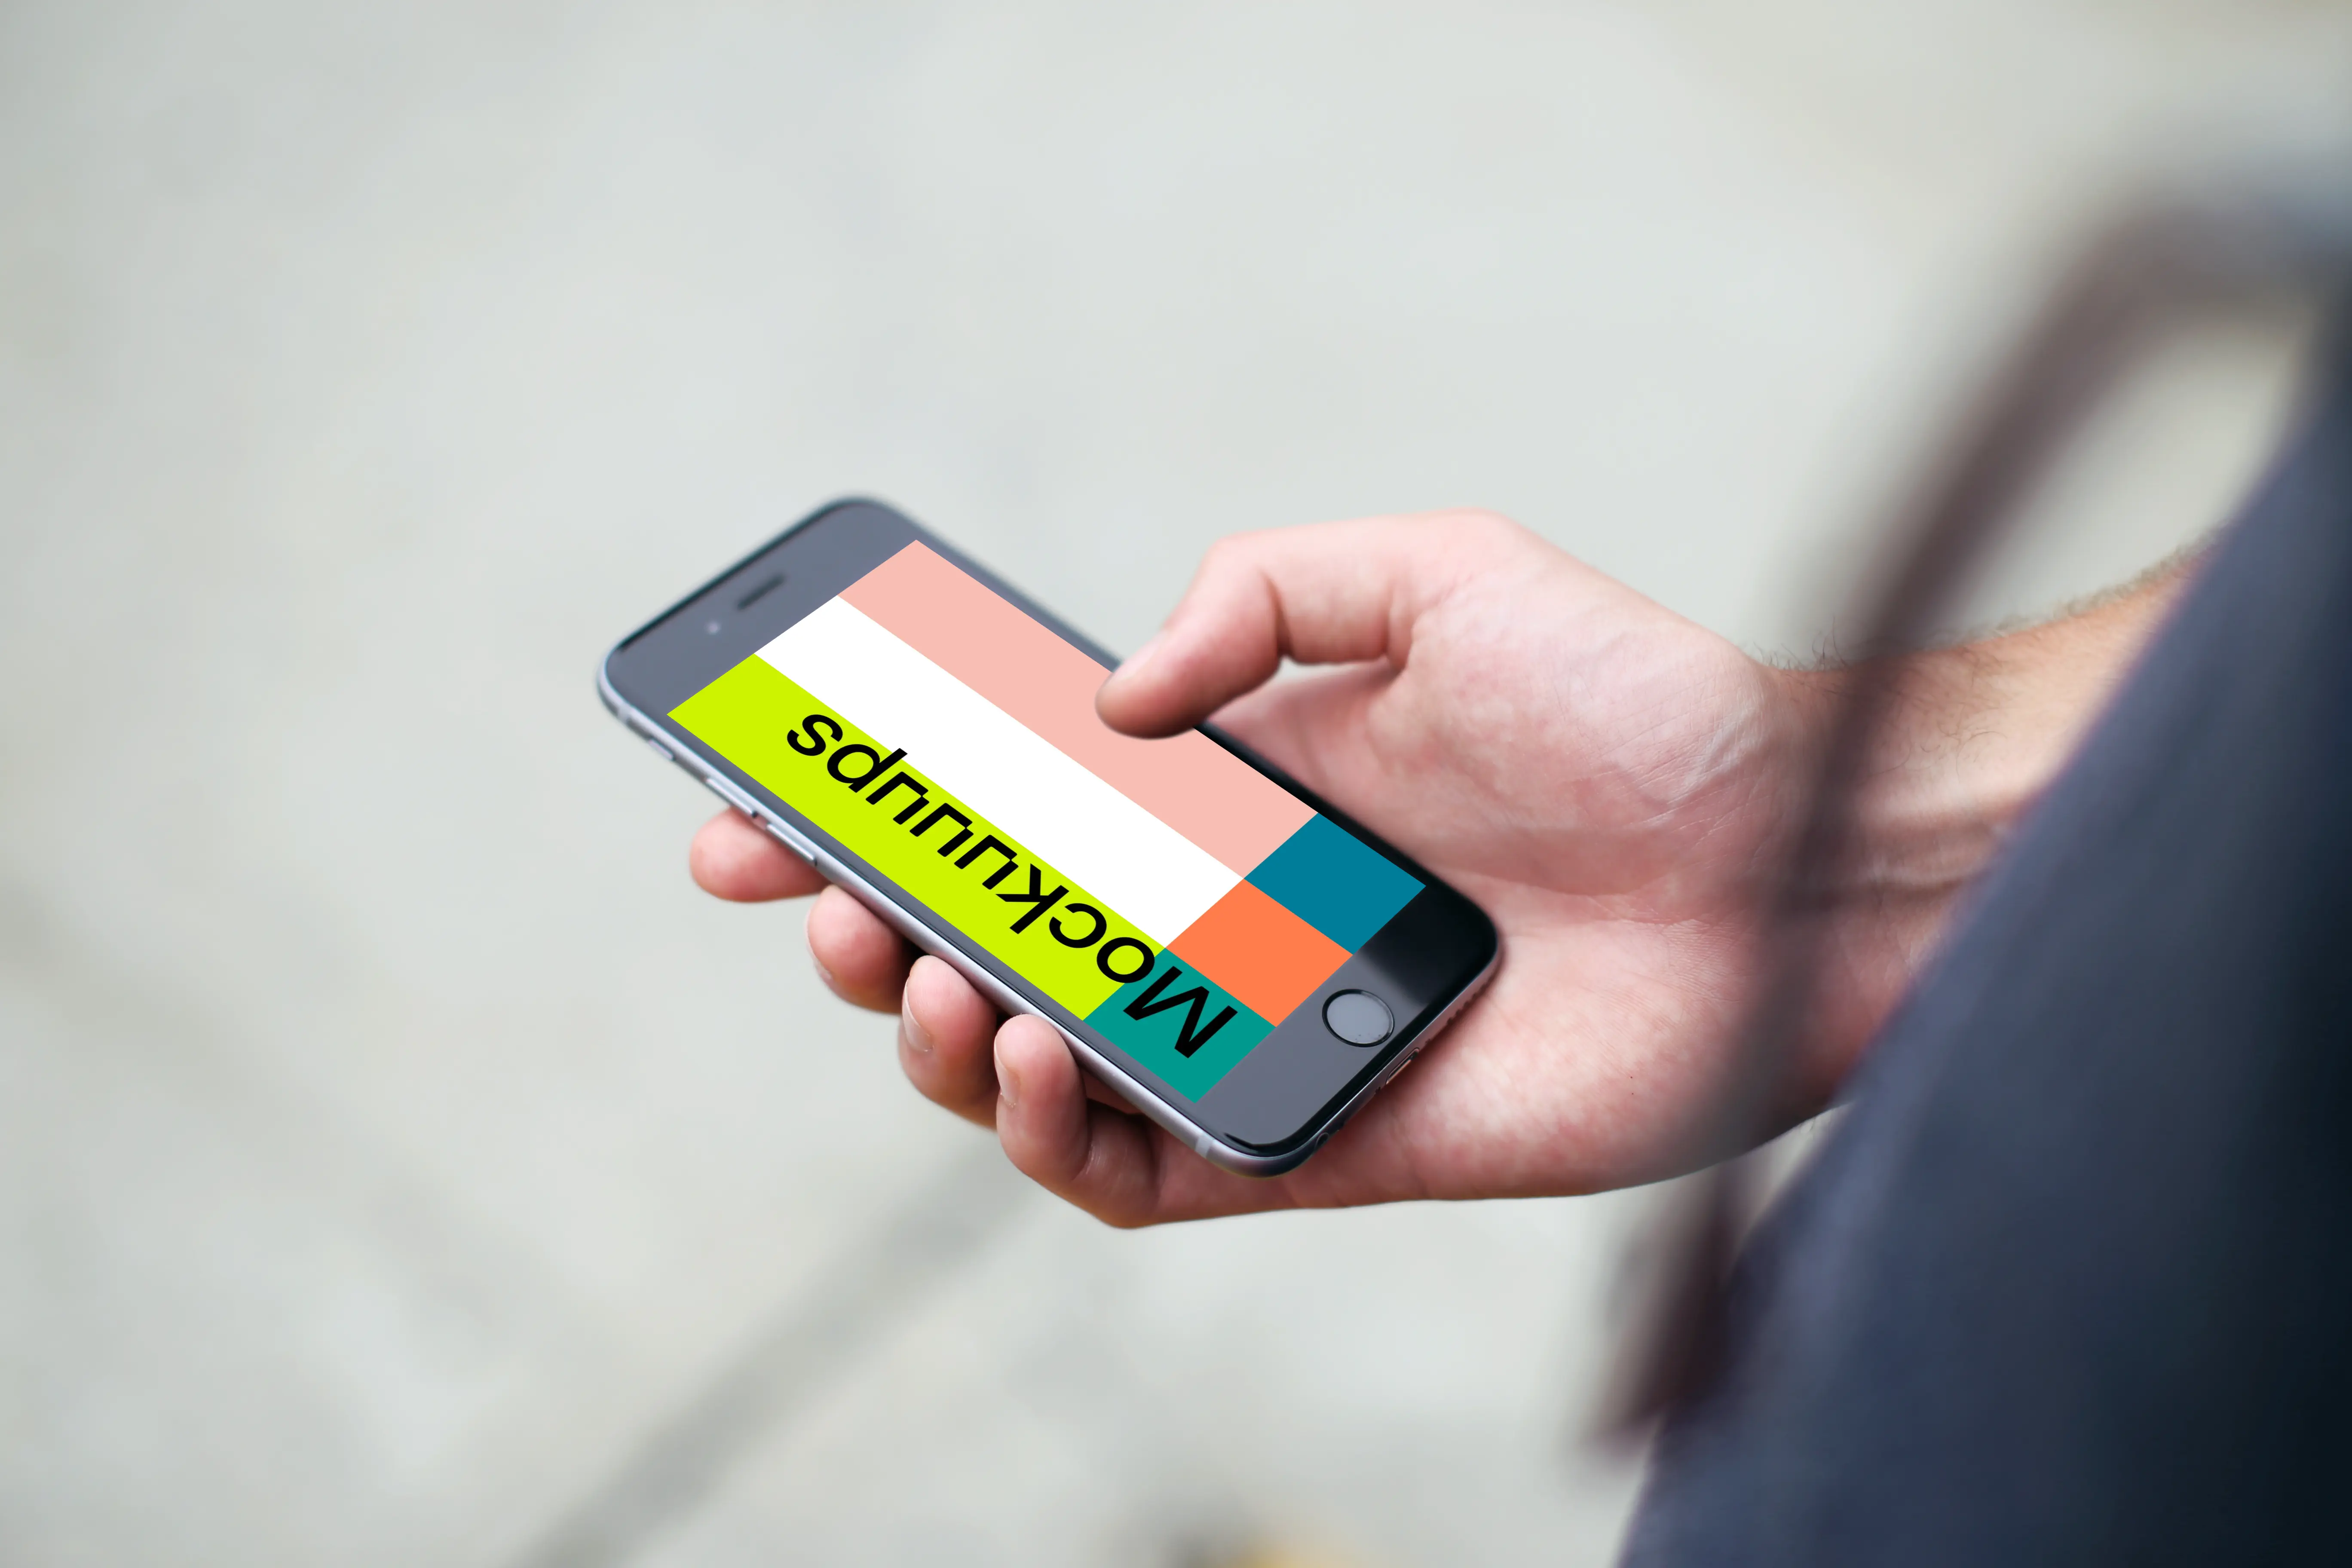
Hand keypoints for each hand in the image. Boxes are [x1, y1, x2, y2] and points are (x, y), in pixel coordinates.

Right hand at [691, 513, 1974, 1222]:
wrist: (1798, 859)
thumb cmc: (1641, 708)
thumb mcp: (1439, 571)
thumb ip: (1267, 592)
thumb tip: (1108, 701)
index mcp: (1235, 796)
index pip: (1016, 812)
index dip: (877, 807)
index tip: (761, 793)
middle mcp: (1228, 921)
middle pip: (993, 947)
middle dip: (866, 926)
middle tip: (818, 896)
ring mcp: (1261, 1036)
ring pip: (1038, 1074)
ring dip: (937, 1034)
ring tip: (926, 978)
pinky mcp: (1316, 1142)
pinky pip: (1141, 1171)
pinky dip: (1056, 1134)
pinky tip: (1036, 1056)